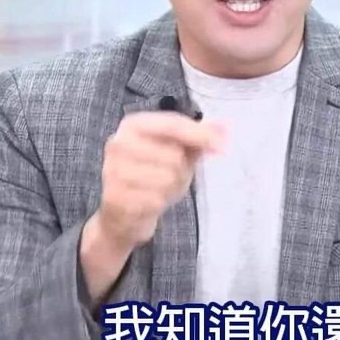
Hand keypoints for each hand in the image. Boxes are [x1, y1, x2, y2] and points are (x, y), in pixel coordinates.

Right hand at [93, 111, 225, 251]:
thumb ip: (201, 137)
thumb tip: (226, 127)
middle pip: (173, 154)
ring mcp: (113, 170)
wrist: (122, 214)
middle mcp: (119, 143)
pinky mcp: (114, 196)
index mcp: (134, 124)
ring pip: (166, 178)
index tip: (223, 146)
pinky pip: (155, 199)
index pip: (173, 124)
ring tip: (158, 188)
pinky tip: (148, 202)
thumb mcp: (178, 151)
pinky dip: (159, 203)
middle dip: (181, 169)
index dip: (200, 135)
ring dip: (171, 188)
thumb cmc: (154, 174)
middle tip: (170, 176)